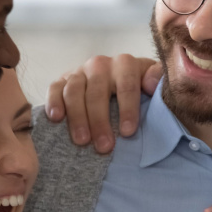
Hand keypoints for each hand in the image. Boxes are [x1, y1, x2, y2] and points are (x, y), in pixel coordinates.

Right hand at [44, 54, 162, 152]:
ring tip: (82, 141)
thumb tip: (151, 84)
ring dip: (77, 117)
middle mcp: (101, 64)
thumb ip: (158, 81)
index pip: (127, 84)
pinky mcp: (62, 80)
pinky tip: (55, 118)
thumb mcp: (155, 85)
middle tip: (104, 147)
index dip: (128, 108)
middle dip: (100, 121)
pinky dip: (53, 102)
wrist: (117, 84)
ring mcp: (80, 71)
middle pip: (98, 91)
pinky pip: (54, 88)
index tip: (128, 132)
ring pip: (74, 91)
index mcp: (126, 64)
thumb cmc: (140, 91)